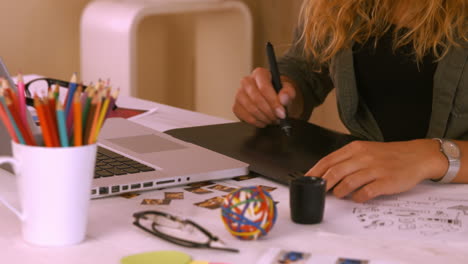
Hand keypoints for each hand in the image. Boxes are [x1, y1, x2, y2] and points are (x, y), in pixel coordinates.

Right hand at [232, 67, 296, 126]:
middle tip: (278, 118)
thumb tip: (283, 99)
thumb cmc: (279, 93)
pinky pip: (245, 117)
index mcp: (259, 74)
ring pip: (251, 109)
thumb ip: (288, 93)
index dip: (273, 102)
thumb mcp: (288, 90)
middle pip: (257, 99)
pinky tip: (264, 121)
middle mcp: (246, 81)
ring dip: (264, 118)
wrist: (272, 100)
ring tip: (272, 119)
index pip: (264, 87)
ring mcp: (239, 94)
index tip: (281, 112)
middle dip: (269, 111)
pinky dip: (256, 122)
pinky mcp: (236, 106)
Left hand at [305, 139, 446, 202]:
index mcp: (355, 148)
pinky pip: (366, 191)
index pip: (328, 160)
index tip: (306, 180)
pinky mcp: (386, 181)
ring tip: (338, 195)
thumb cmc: (388, 155)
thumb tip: (326, 173)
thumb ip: (347, 160)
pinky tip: (356, 198)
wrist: (417, 156)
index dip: (315, 172)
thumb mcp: (365, 150)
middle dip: (323, 183)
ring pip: (348, 182)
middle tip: (318, 191)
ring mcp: (375, 169)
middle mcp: (363, 157)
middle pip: (335, 172)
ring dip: (339, 191)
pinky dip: (358, 197)